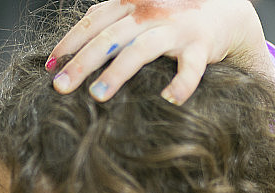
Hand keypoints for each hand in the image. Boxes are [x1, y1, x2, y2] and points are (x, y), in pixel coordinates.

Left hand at [48, 0, 274, 103]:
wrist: (224, 13)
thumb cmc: (170, 18)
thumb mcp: (137, 13)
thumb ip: (108, 23)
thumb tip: (69, 45)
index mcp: (130, 3)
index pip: (93, 22)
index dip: (70, 43)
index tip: (49, 66)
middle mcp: (150, 12)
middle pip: (110, 38)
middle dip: (82, 62)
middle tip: (60, 87)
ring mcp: (175, 27)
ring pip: (141, 49)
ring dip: (117, 73)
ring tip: (97, 96)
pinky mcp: (200, 46)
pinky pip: (190, 67)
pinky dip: (181, 83)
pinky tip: (169, 99)